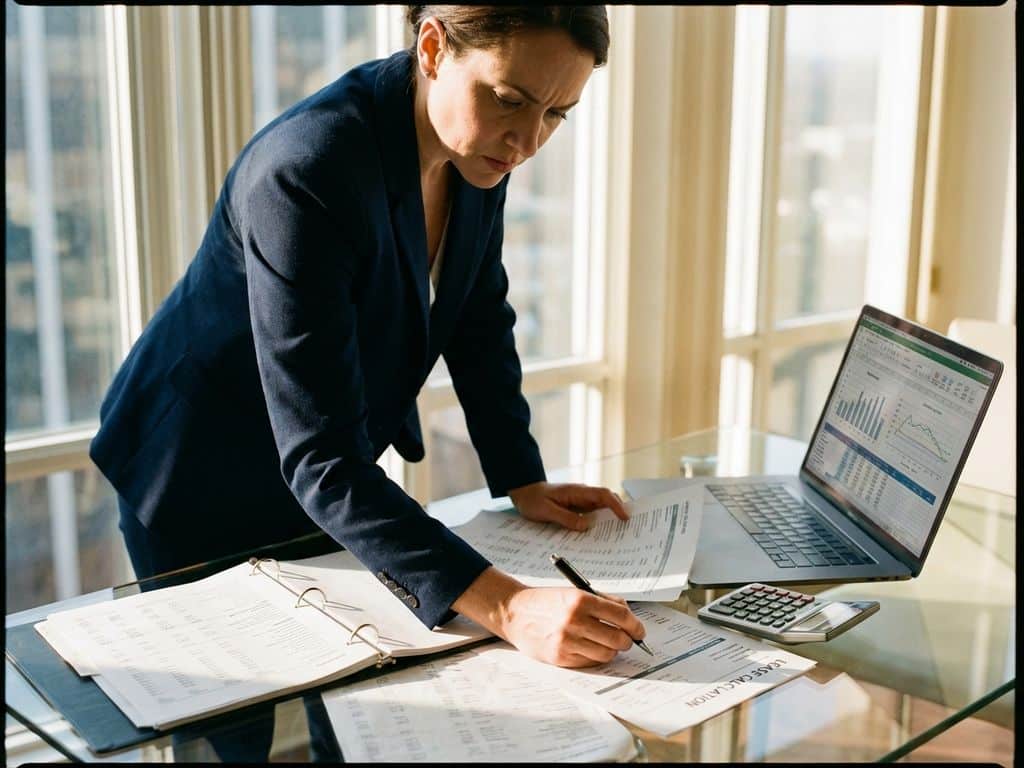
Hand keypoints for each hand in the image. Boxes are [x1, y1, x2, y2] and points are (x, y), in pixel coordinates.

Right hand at [450, 567, 646, 667]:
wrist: (514, 612)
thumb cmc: (546, 601)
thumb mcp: (574, 591)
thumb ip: (602, 601)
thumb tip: (629, 616)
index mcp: (580, 600)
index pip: (621, 615)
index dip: (636, 625)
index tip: (639, 631)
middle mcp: (574, 621)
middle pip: (618, 638)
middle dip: (627, 640)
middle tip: (626, 639)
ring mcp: (567, 641)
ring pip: (607, 654)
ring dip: (611, 650)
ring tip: (606, 643)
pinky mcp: (560, 657)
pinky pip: (590, 662)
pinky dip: (595, 657)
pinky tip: (589, 648)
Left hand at [507, 481, 627, 531]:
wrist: (524, 492)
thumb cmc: (533, 499)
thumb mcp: (547, 510)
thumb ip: (566, 518)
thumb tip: (586, 526)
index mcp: (577, 492)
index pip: (603, 495)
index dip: (616, 505)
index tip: (625, 518)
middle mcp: (582, 495)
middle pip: (607, 500)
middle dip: (619, 512)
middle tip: (629, 529)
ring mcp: (581, 501)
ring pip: (602, 508)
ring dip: (610, 519)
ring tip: (619, 535)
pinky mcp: (577, 508)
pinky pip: (592, 515)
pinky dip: (599, 523)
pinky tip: (601, 535)